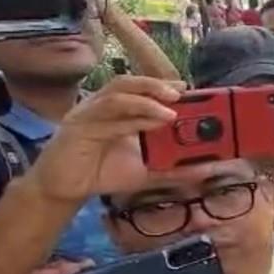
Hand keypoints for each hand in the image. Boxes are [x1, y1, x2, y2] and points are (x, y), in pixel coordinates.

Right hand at [30, 76, 181, 202]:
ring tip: (171, 111)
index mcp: (118, 110)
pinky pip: (105, 117)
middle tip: (181, 93)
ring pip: (117, 96)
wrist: (66, 189)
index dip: (162, 85)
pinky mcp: (78, 127)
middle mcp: (102, 106)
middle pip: (127, 83)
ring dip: (146, 100)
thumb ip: (174, 169)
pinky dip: (131, 118)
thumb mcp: (146, 172)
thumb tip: (207, 168)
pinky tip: (150, 123)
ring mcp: (89, 114)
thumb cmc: (104, 173)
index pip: (140, 89)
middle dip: (155, 85)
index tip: (188, 89)